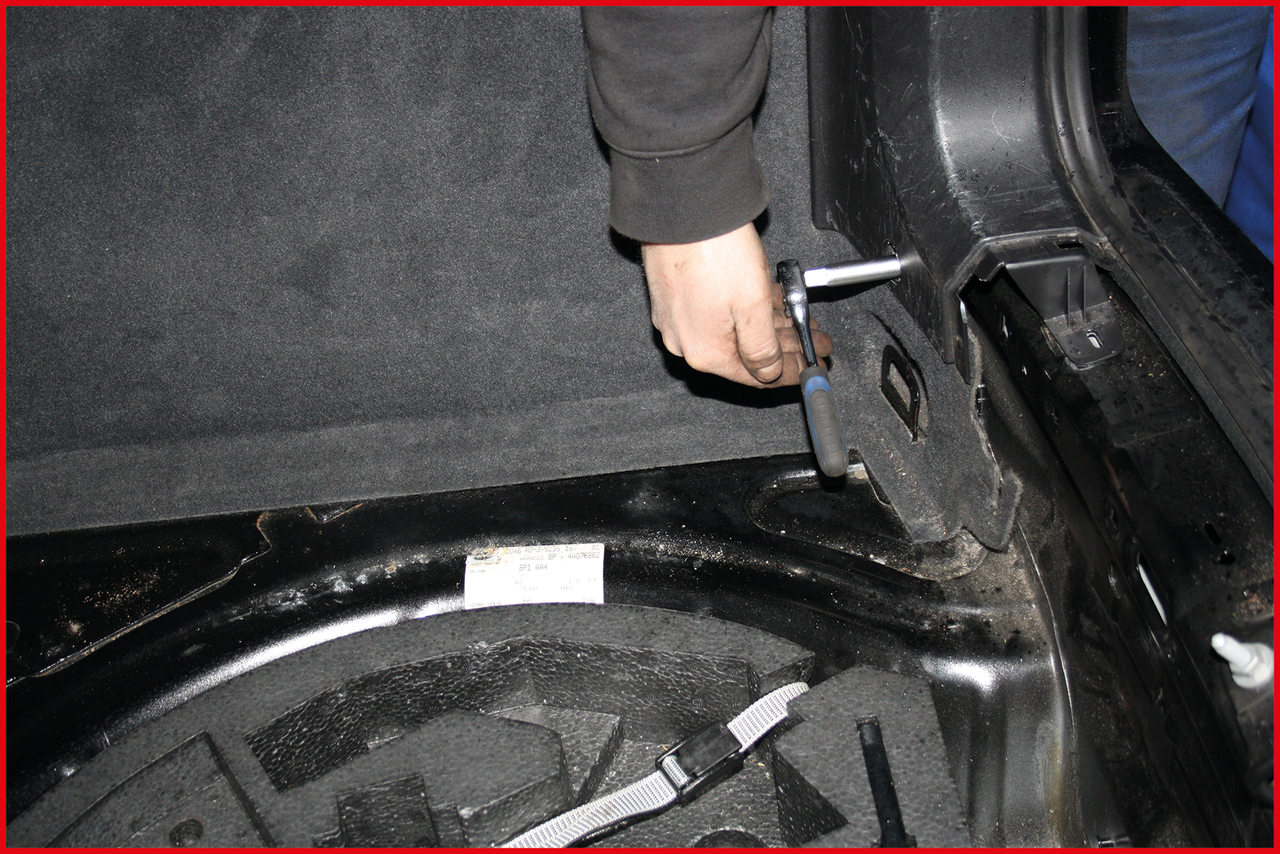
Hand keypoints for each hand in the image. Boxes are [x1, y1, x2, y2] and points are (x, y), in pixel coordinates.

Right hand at [641, 222, 832, 386]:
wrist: (683, 206)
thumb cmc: (714, 249)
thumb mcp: (753, 306)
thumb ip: (763, 348)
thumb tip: (769, 371)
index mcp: (705, 351)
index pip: (757, 377)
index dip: (792, 371)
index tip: (813, 365)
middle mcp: (686, 340)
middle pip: (747, 354)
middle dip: (786, 347)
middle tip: (814, 339)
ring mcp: (678, 317)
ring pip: (734, 331)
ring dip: (770, 326)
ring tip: (800, 318)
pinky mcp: (674, 294)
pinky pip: (717, 313)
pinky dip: (746, 311)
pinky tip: (769, 302)